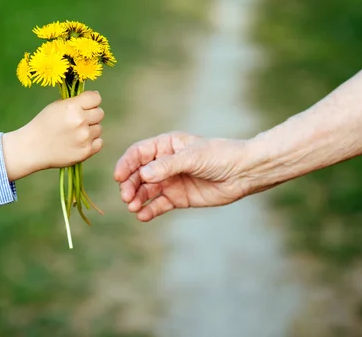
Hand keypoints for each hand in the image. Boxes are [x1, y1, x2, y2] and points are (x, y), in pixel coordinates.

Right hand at [3, 91, 103, 179]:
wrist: (32, 148)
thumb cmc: (43, 125)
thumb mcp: (56, 106)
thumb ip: (75, 102)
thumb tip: (94, 98)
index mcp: (72, 107)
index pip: (96, 98)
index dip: (92, 101)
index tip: (87, 105)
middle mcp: (80, 121)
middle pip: (100, 113)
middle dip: (91, 115)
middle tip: (79, 120)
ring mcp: (84, 137)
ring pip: (99, 128)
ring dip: (90, 129)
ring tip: (75, 133)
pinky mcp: (86, 151)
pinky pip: (99, 142)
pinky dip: (92, 142)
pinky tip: (80, 142)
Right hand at [114, 132, 249, 221]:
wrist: (243, 173)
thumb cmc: (219, 156)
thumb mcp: (193, 157)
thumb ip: (167, 166)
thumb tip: (143, 174)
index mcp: (166, 145)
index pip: (138, 154)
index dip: (126, 164)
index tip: (118, 177)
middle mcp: (164, 163)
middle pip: (138, 174)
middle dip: (130, 185)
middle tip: (126, 197)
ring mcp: (170, 181)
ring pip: (146, 190)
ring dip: (137, 199)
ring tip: (133, 207)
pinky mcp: (178, 198)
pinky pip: (159, 204)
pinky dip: (150, 210)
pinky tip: (143, 216)